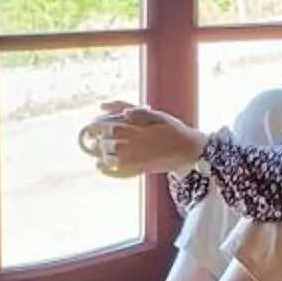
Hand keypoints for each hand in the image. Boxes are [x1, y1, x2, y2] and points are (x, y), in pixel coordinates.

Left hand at [77, 101, 204, 177]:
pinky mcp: (141, 167)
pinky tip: (100, 165)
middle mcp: (137, 146)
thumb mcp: (158, 116)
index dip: (100, 128)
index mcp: (140, 131)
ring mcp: (139, 158)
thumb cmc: (174, 130)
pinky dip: (108, 167)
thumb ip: (138, 112)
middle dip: (99, 142)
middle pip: (110, 145)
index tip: (92, 125)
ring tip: (95, 151)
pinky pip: (121, 169)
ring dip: (102, 154)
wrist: (190, 151)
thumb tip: (121, 111)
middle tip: (91, 139)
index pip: (113, 129)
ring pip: (113, 158)